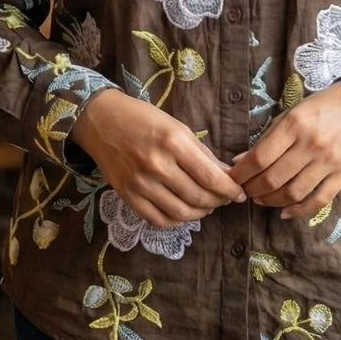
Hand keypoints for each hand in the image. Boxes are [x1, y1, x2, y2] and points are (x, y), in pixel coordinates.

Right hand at [71, 88, 245, 227]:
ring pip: (180, 213)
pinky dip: (176, 220)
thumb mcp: (178, 127)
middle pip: (198, 198)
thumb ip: (202, 154)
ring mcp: (140, 183)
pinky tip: (183, 211)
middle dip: (218, 202)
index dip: (230, 190)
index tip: (238, 193)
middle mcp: (157, 165)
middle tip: (224, 199)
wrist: (101, 121)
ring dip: (200, 213)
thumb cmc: (143, 119)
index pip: (211, 177)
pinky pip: (158, 219)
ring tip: (206, 205)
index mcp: (173, 143)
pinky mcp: (127, 196)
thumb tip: (226, 176)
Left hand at [228, 81, 340, 220]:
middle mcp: (311, 144)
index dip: (241, 174)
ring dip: (272, 201)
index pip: (259, 158)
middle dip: (253, 190)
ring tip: (261, 200)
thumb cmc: (322, 107)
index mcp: (294, 124)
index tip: (232, 181)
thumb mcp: (291, 114)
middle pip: (273, 179)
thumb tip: (238, 162)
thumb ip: (266, 138)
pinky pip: (319, 200)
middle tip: (245, 192)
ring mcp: (329, 161)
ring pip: (293, 193)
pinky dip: (299, 210)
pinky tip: (285, 212)